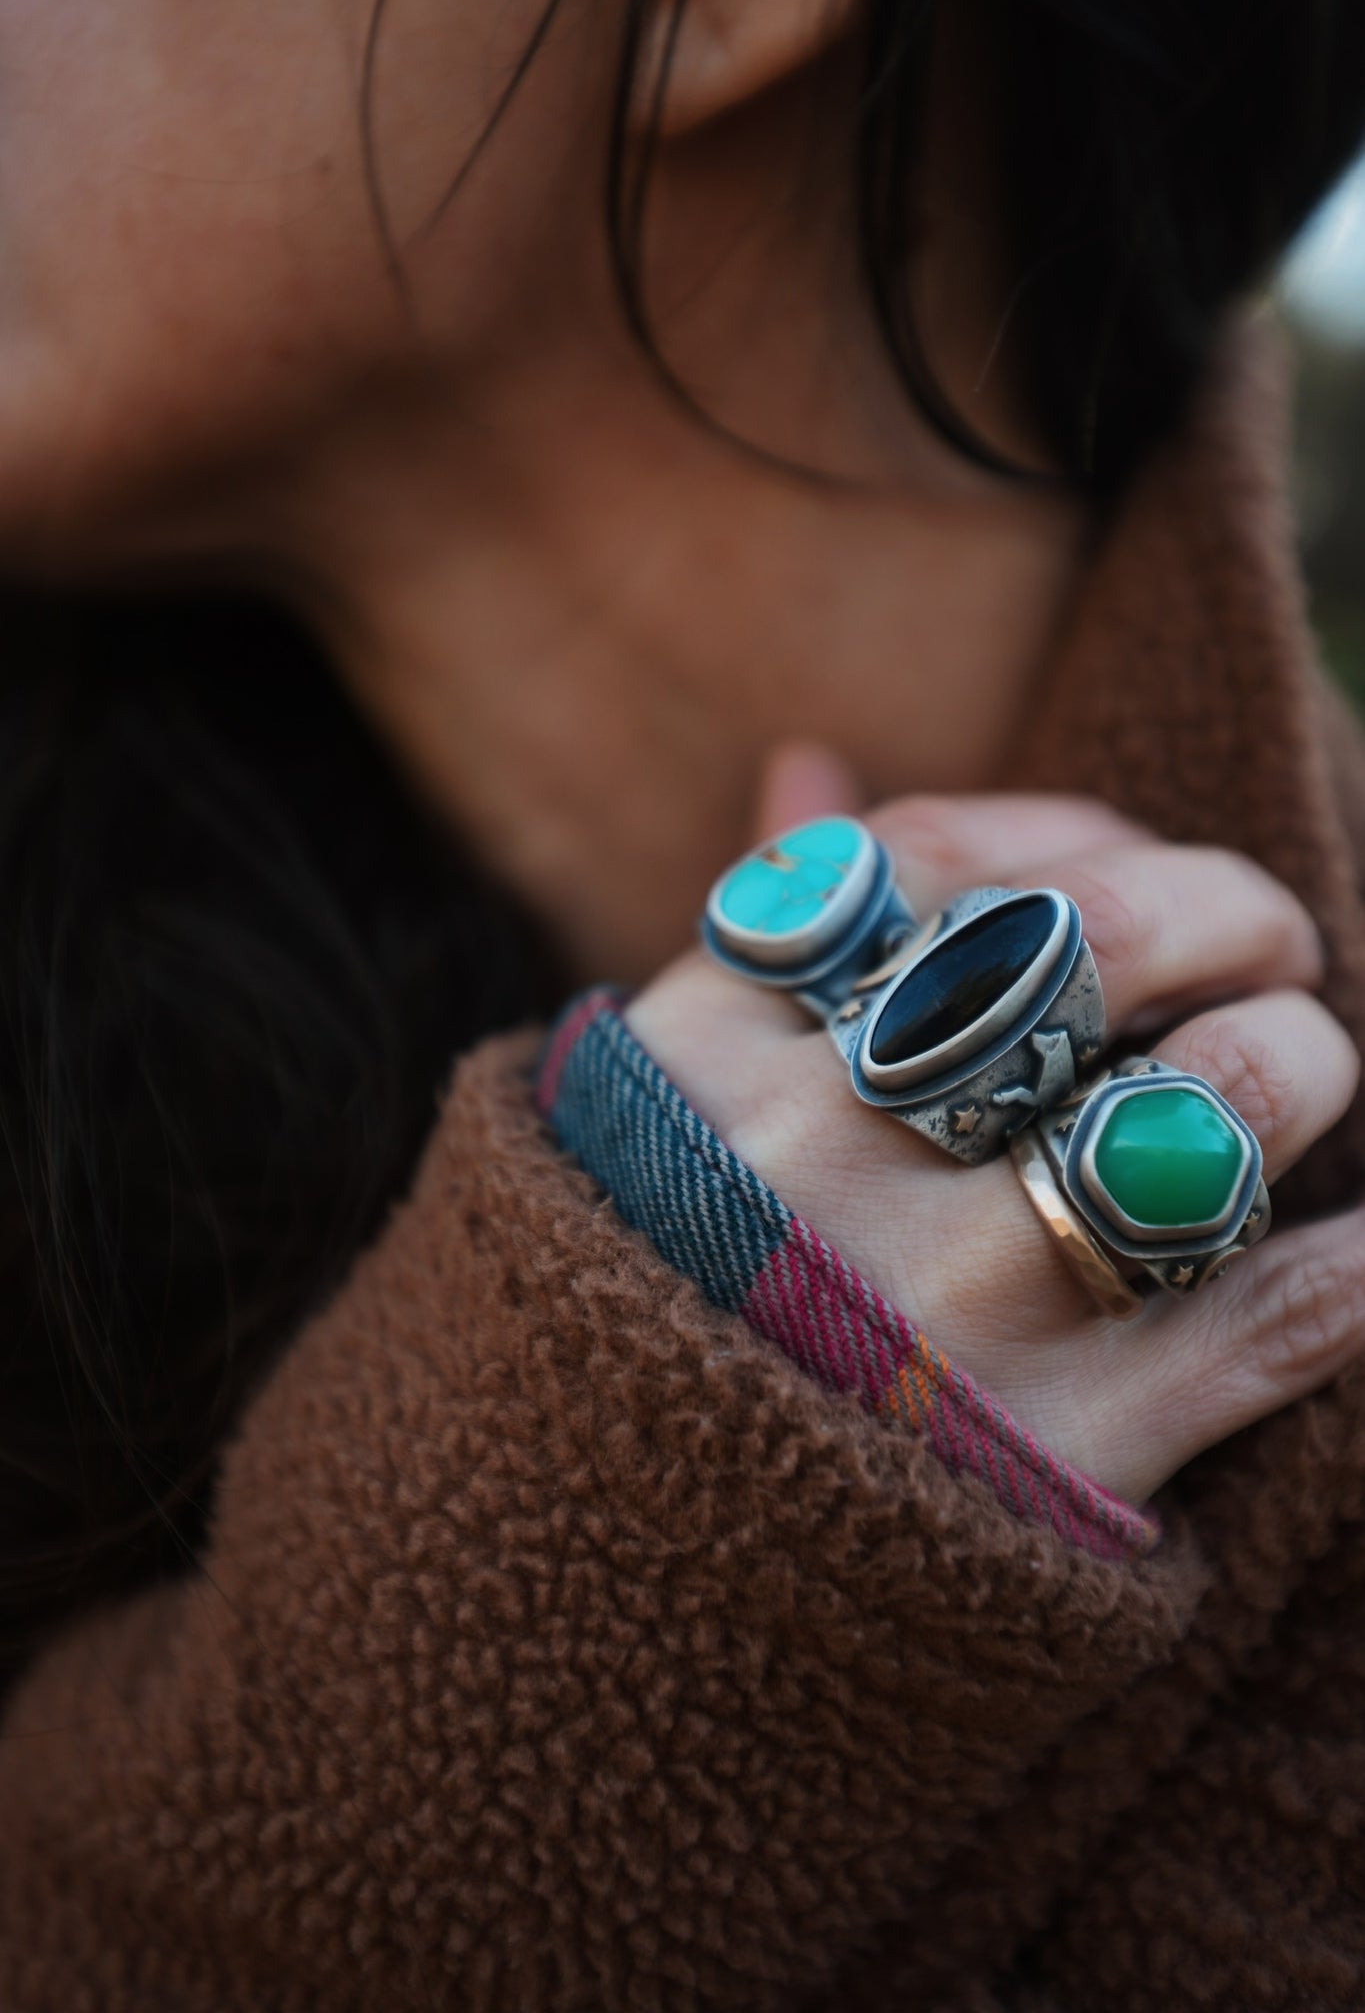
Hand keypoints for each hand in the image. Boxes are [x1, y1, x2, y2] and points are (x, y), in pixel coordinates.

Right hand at [628, 753, 1360, 1503]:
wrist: (602, 1593)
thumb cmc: (643, 1314)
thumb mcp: (649, 1116)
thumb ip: (746, 939)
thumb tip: (813, 770)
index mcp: (716, 1053)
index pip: (939, 855)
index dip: (1070, 834)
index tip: (1118, 862)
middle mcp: (834, 1156)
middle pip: (1101, 939)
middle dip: (1228, 909)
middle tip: (1267, 947)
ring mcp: (954, 1302)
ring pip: (1217, 1100)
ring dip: (1302, 1062)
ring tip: (1298, 1080)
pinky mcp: (1068, 1452)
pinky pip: (1289, 1313)